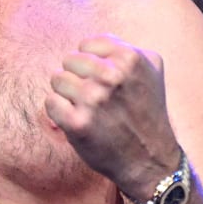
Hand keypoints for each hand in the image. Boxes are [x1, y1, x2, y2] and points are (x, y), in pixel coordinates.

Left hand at [46, 35, 182, 200]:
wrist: (150, 160)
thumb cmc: (147, 113)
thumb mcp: (152, 71)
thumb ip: (126, 49)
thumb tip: (93, 43)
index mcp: (130, 58)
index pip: (87, 45)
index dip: (91, 63)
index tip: (103, 81)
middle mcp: (112, 76)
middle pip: (69, 61)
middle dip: (78, 78)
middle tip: (95, 98)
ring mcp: (93, 99)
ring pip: (57, 80)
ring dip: (68, 95)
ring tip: (87, 109)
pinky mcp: (78, 123)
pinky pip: (51, 103)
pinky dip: (59, 112)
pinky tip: (77, 121)